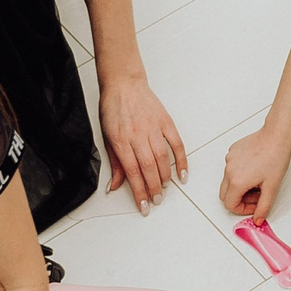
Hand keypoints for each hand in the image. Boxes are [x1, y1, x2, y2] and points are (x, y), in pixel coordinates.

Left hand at [98, 70, 187, 211]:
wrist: (123, 83)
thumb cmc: (113, 108)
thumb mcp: (107, 136)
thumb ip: (114, 163)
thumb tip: (114, 186)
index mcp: (120, 140)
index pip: (132, 172)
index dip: (139, 192)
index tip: (143, 206)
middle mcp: (137, 135)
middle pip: (148, 167)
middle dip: (153, 188)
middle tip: (156, 201)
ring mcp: (153, 128)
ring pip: (162, 158)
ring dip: (165, 177)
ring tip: (164, 189)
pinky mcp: (165, 121)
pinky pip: (176, 143)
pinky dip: (182, 160)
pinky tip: (183, 173)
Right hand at [219, 124, 290, 219]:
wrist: (277, 135)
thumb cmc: (276, 157)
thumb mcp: (272, 187)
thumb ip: (264, 207)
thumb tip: (258, 219)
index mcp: (237, 181)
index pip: (230, 205)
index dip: (243, 209)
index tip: (255, 205)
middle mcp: (229, 170)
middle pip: (226, 194)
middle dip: (241, 199)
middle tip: (258, 195)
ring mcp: (229, 160)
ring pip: (229, 181)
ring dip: (241, 186)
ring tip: (259, 180)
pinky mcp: (233, 151)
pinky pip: (232, 168)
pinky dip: (241, 173)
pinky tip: (256, 168)